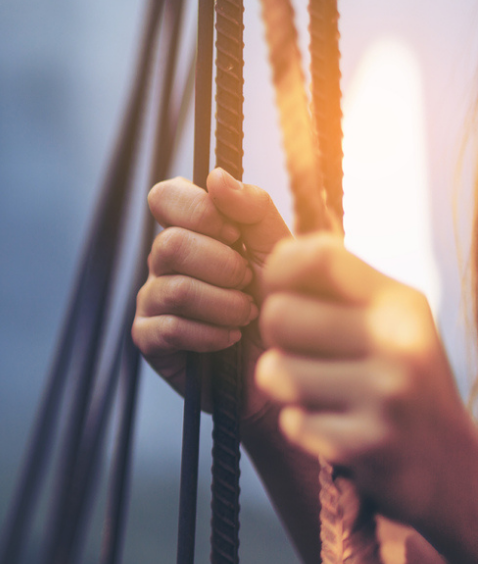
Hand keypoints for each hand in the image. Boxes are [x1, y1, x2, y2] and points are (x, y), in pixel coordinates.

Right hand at [132, 168, 290, 420]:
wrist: (289, 369)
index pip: (165, 197)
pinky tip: (230, 339)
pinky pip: (168, 327)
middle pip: (170, 243)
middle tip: (248, 282)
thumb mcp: (280, 251)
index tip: (234, 233)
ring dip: (221, 302)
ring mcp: (151, 300)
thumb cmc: (283, 304)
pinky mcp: (148, 340)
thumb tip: (216, 177)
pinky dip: (208, 333)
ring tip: (248, 315)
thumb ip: (254, 211)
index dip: (196, 210)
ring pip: (173, 287)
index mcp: (190, 230)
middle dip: (220, 264)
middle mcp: (164, 262)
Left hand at [256, 233, 477, 555]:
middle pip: (277, 315)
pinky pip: (291, 422)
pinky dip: (303, 428)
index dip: (277, 271)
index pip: (314, 256)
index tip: (282, 294)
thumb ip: (331, 286)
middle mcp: (398, 341)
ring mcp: (388, 394)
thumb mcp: (382, 321)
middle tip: (305, 358)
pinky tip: (336, 429)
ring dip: (286, 388)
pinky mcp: (371, 443)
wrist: (449, 466)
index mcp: (397, 302)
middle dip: (276, 340)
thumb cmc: (394, 381)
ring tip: (322, 395)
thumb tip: (272, 254)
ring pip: (273, 371)